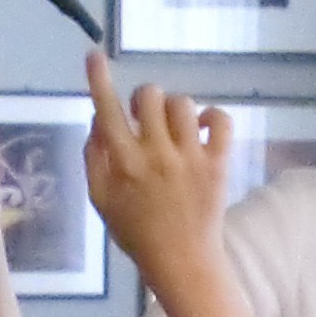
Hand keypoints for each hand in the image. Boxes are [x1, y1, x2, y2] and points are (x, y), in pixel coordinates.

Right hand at [82, 49, 231, 272]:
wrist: (182, 261)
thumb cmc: (136, 232)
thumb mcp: (101, 200)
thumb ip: (94, 159)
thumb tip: (98, 120)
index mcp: (124, 163)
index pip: (107, 111)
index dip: (99, 80)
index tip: (95, 55)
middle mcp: (157, 154)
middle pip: (149, 96)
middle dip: (142, 97)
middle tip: (143, 118)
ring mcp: (191, 157)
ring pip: (182, 104)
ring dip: (173, 109)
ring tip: (172, 128)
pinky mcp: (218, 163)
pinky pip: (221, 120)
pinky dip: (213, 116)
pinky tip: (203, 128)